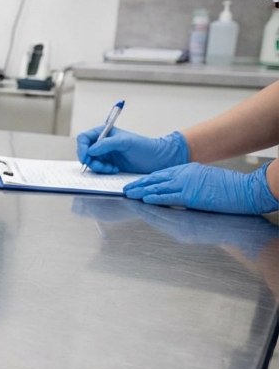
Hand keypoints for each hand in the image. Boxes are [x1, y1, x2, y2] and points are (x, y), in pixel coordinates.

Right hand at [77, 127, 188, 174]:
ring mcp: (105, 154)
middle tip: (100, 166)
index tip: (86, 157)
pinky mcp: (109, 164)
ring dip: (98, 167)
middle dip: (90, 160)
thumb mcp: (125, 142)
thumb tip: (90, 150)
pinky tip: (115, 169)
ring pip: (91, 162)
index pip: (84, 138)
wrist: (157, 160)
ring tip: (111, 168)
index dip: (82, 148)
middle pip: (85, 151)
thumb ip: (106, 144)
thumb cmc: (144, 147)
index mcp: (104, 133)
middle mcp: (102, 143)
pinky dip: (103, 171)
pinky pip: (98, 169)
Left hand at [123, 162, 278, 214]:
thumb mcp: (204, 177)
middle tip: (126, 188)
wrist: (243, 189)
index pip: (161, 174)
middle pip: (156, 180)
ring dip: (142, 192)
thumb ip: (188, 182)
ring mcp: (186, 185)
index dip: (147, 179)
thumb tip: (176, 190)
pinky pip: (168, 198)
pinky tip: (145, 199)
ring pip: (158, 188)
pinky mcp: (190, 196)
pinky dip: (155, 198)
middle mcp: (183, 175)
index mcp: (187, 169)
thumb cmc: (227, 185)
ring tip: (129, 194)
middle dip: (139, 185)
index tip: (136, 183)